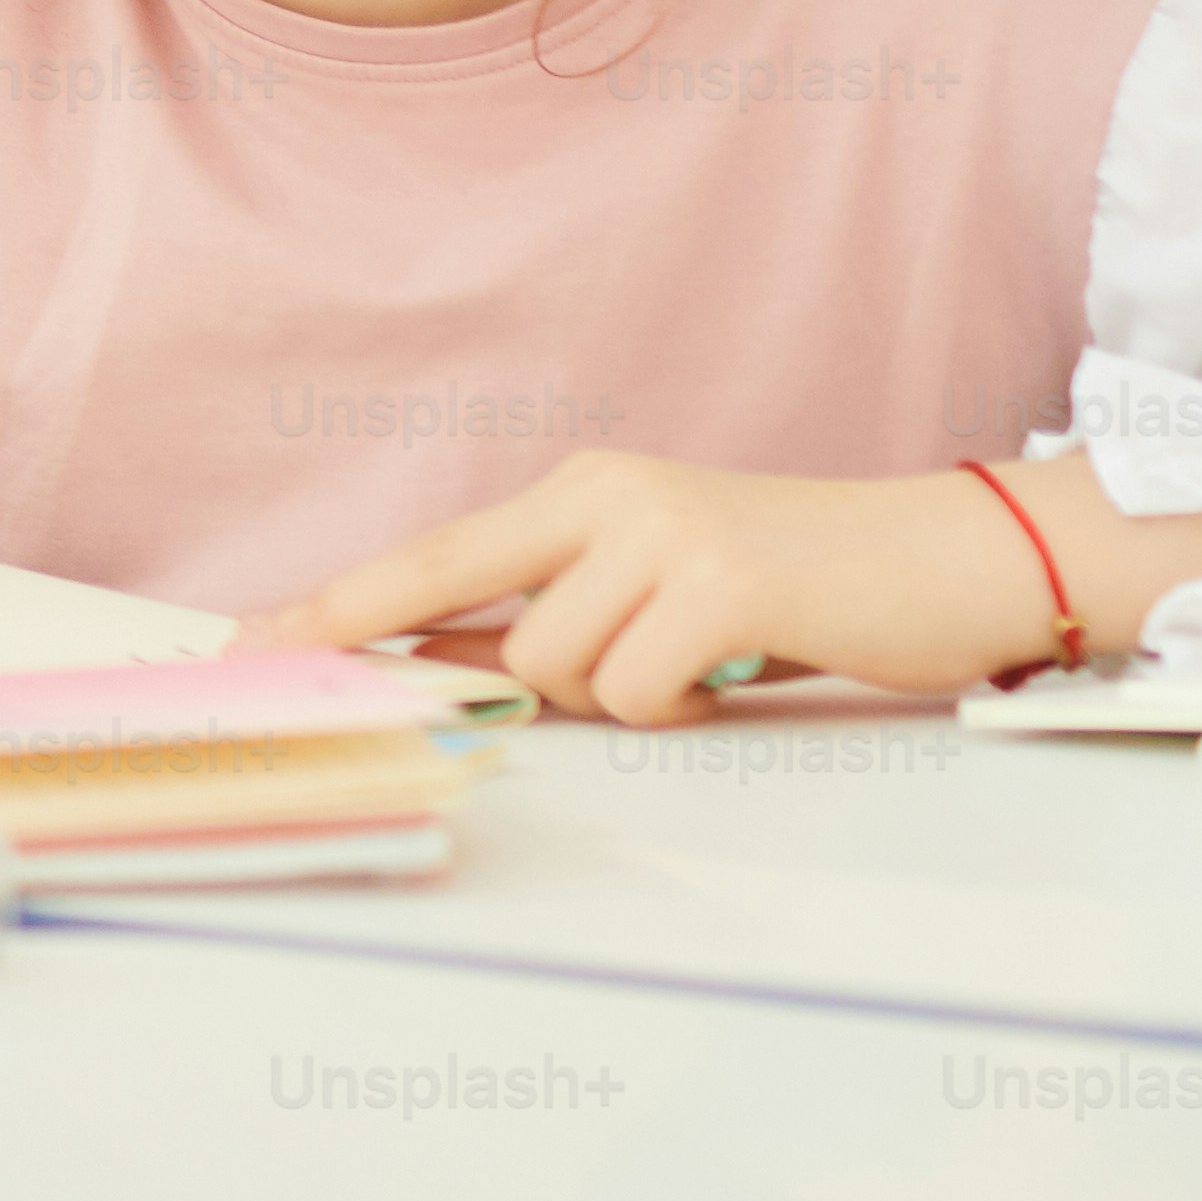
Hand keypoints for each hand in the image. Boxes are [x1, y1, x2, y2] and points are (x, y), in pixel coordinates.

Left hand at [248, 451, 1201, 726]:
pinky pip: (639, 690)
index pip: (436, 554)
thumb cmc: (801, 586)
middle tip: (401, 675)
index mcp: (584, 491)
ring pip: (558, 666)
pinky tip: (731, 676)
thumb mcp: (663, 589)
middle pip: (469, 600)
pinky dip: (680, 708)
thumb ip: (562, 618)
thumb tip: (443, 666)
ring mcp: (663, 533)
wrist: (947, 556)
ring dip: (619, 697)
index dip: (342, 602)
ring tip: (692, 668)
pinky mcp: (724, 583)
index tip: (254, 638)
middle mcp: (608, 496)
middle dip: (440, 660)